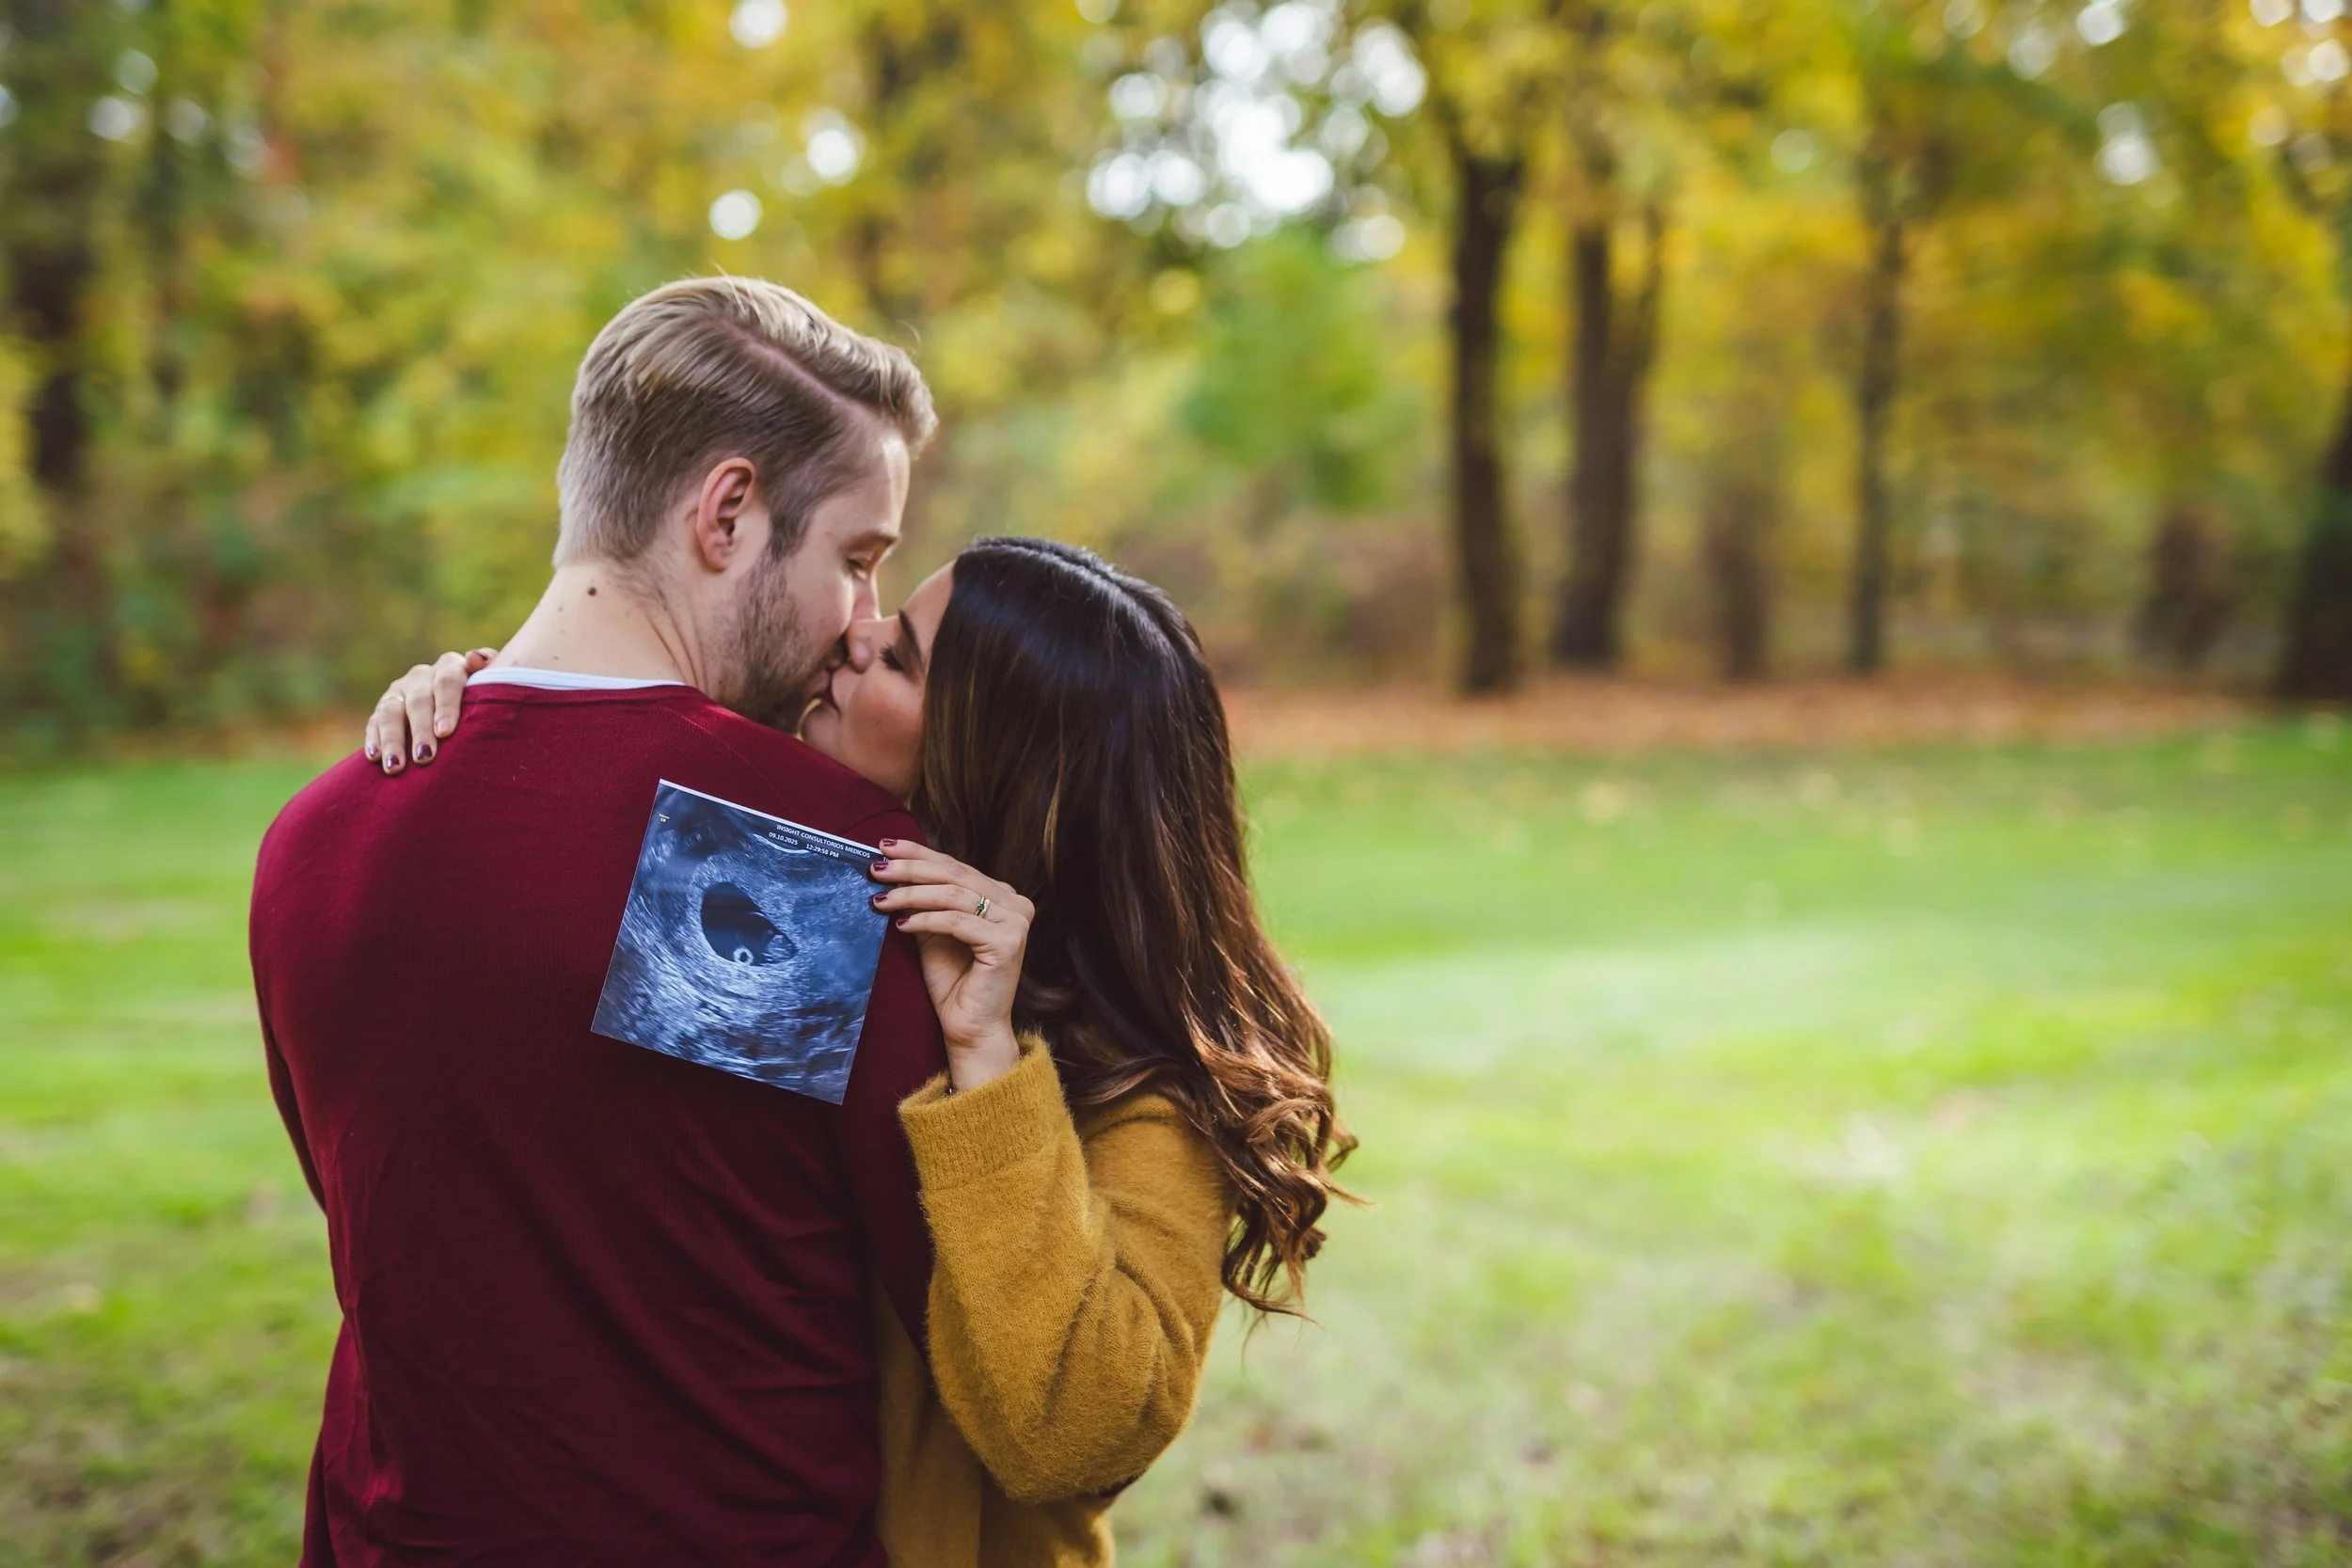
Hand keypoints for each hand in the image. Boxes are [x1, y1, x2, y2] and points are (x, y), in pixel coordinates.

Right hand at [363, 649, 497, 774]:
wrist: (462, 708)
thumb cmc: (485, 700)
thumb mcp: (493, 684)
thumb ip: (492, 670)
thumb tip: (473, 658)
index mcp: (450, 667)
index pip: (447, 681)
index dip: (446, 706)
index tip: (445, 732)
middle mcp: (422, 676)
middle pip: (419, 700)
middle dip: (421, 730)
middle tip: (425, 756)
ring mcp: (399, 692)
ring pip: (391, 713)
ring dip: (393, 741)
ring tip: (396, 767)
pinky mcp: (382, 709)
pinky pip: (374, 723)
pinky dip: (374, 741)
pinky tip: (375, 758)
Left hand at [868, 840, 1033, 1091]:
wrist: (971, 1028)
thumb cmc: (953, 984)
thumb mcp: (933, 931)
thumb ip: (925, 900)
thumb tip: (891, 867)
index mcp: (1002, 896)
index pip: (956, 866)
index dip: (919, 853)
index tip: (884, 846)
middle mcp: (1016, 904)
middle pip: (955, 875)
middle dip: (910, 869)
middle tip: (876, 868)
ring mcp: (1016, 922)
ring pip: (954, 895)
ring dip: (912, 895)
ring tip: (881, 900)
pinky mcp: (1008, 943)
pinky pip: (957, 922)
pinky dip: (926, 919)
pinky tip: (901, 924)